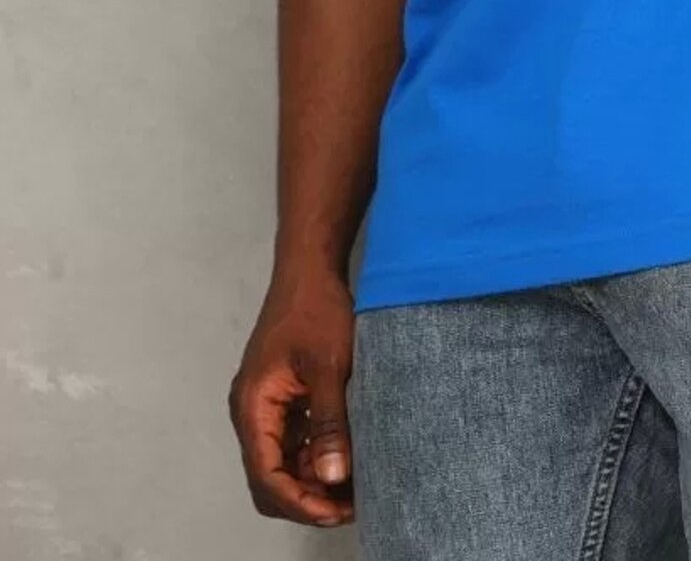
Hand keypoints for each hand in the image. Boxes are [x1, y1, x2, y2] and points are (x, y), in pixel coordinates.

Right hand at [228, 268, 356, 528]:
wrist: (310, 266)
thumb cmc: (317, 310)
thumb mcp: (329, 367)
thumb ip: (329, 423)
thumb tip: (334, 479)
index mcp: (253, 407)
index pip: (267, 476)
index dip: (300, 502)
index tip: (338, 511)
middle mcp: (251, 412)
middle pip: (269, 478)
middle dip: (305, 498)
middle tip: (349, 505)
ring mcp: (265, 405)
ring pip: (281, 462)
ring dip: (311, 479)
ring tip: (353, 486)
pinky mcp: (281, 397)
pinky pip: (291, 441)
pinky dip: (314, 456)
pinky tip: (345, 457)